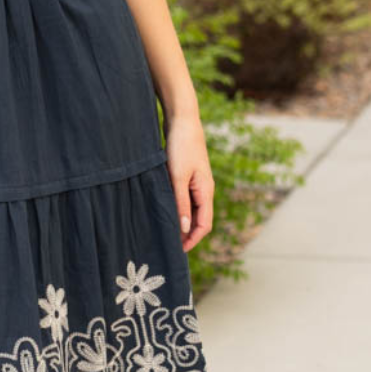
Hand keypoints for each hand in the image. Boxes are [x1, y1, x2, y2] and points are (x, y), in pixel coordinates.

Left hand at [163, 113, 212, 253]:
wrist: (182, 120)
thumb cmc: (182, 146)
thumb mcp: (178, 176)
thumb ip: (180, 202)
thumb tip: (183, 228)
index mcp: (206, 191)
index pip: (204, 224)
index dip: (192, 240)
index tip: (178, 251)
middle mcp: (204, 190)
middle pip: (199, 220)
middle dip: (187, 235)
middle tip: (169, 246)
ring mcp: (196, 183)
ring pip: (192, 210)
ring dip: (181, 222)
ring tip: (165, 232)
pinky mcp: (188, 176)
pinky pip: (185, 199)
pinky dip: (178, 209)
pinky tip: (164, 211)